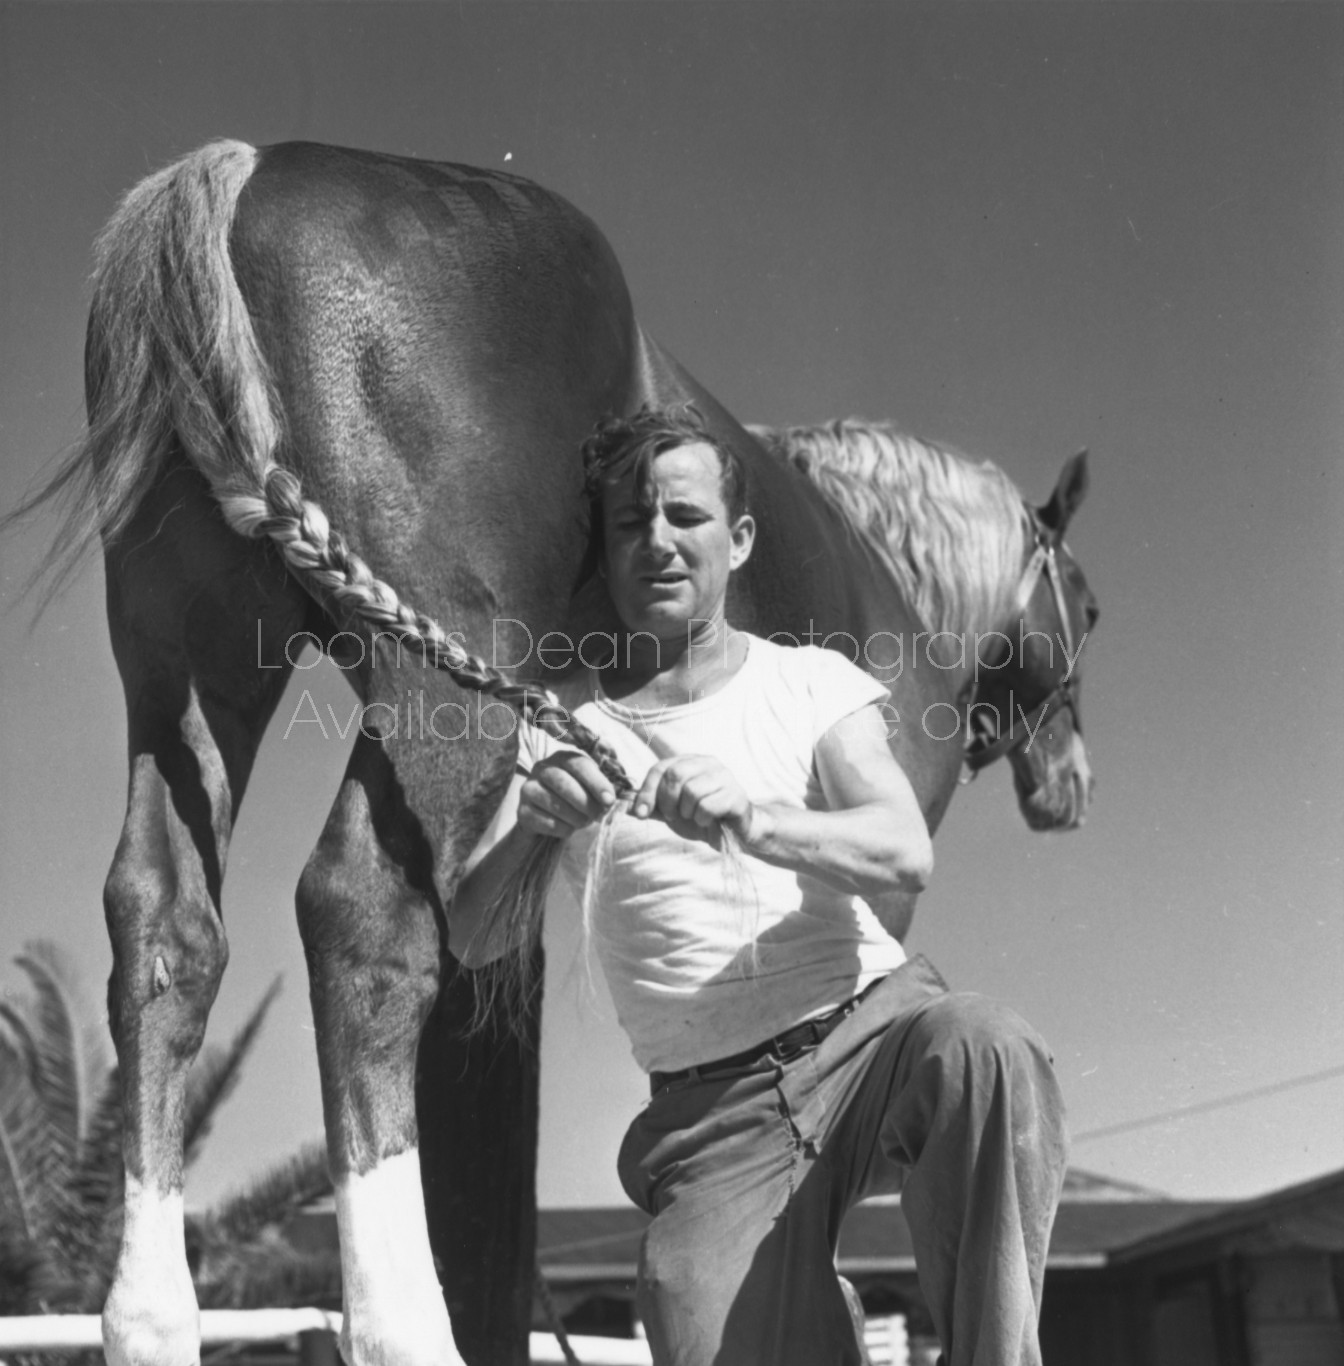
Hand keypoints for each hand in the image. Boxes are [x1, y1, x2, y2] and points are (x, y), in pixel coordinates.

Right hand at [517, 751, 616, 838]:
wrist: (545, 815)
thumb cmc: (573, 796)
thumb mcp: (589, 786)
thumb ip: (601, 789)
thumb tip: (608, 800)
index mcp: (562, 758)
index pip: (579, 765)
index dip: (596, 783)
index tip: (609, 801)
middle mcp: (541, 768)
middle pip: (563, 783)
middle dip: (586, 802)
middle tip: (598, 815)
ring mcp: (528, 789)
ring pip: (554, 804)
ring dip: (576, 818)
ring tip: (584, 822)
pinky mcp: (522, 811)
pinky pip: (546, 822)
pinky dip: (563, 829)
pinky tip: (569, 828)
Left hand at [631, 755, 756, 846]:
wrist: (737, 834)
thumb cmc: (704, 819)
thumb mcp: (672, 812)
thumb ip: (652, 806)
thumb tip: (622, 804)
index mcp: (691, 762)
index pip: (660, 768)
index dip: (647, 791)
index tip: (641, 813)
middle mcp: (709, 763)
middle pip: (675, 775)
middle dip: (668, 802)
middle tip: (674, 815)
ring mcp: (725, 777)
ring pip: (692, 791)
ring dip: (687, 812)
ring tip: (695, 817)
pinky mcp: (737, 796)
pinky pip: (708, 806)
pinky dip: (703, 819)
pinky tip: (709, 821)